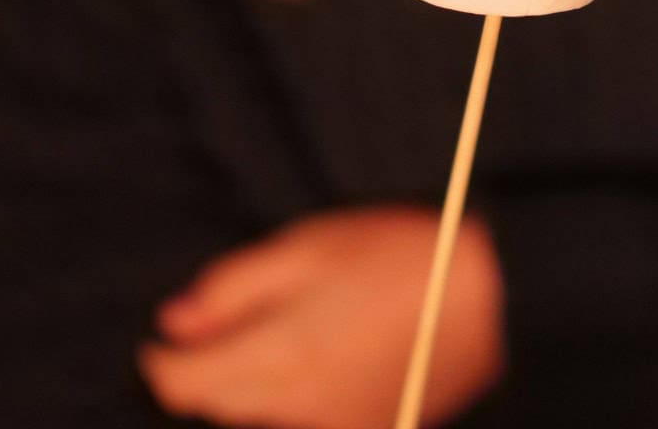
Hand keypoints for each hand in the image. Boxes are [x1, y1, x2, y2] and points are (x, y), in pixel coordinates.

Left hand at [138, 207, 504, 428]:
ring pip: (263, 417)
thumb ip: (234, 288)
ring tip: (296, 328)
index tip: (170, 333)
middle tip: (233, 320)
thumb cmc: (403, 257)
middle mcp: (298, 408)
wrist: (495, 295)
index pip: (179, 383)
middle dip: (208, 369)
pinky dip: (301, 396)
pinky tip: (334, 351)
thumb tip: (175, 320)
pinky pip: (310, 421)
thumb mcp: (310, 246)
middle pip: (217, 406)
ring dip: (254, 384)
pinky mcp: (372, 428)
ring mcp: (336, 426)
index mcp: (276, 357)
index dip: (162, 356)